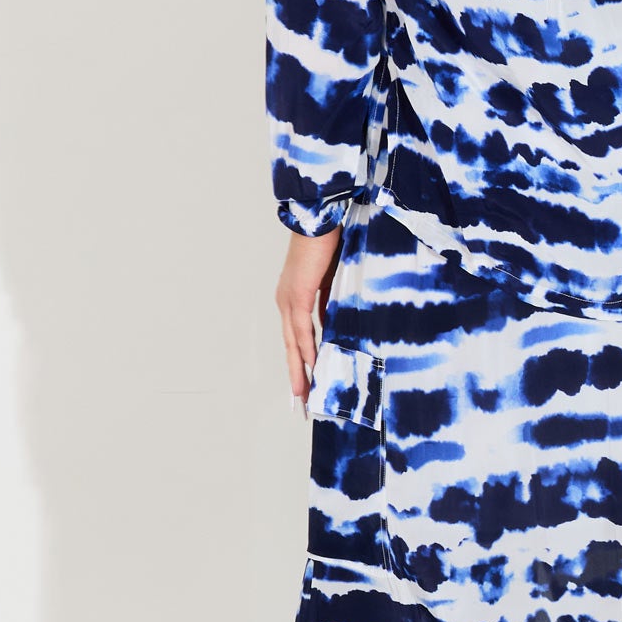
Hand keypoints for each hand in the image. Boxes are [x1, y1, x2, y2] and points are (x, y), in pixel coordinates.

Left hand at [276, 228, 343, 402]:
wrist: (319, 220)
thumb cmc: (328, 244)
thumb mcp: (330, 281)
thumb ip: (329, 302)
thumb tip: (334, 323)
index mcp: (293, 298)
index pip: (296, 337)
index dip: (300, 360)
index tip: (306, 380)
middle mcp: (286, 301)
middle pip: (290, 346)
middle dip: (296, 374)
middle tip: (301, 400)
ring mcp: (289, 299)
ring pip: (293, 342)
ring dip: (300, 369)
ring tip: (306, 392)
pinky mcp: (297, 295)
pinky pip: (302, 329)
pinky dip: (307, 348)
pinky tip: (312, 365)